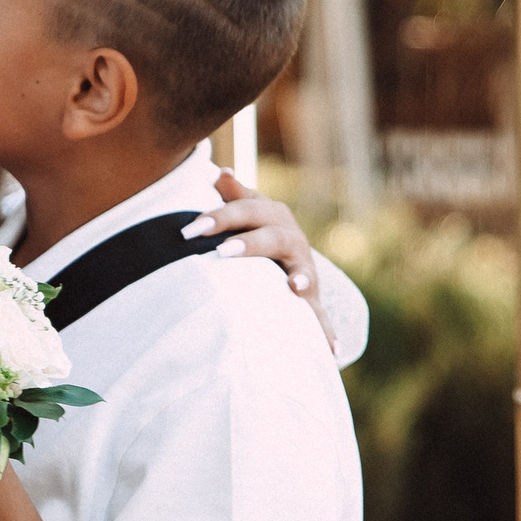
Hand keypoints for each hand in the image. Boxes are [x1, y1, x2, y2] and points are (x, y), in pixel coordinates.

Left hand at [183, 170, 335, 351]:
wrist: (288, 258)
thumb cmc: (255, 229)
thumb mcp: (246, 211)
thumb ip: (233, 194)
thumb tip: (219, 171)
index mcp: (271, 215)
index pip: (245, 211)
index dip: (219, 216)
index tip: (191, 230)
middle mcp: (291, 238)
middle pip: (271, 236)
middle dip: (247, 244)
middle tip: (220, 253)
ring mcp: (303, 267)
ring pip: (300, 270)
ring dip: (297, 279)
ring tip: (292, 287)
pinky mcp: (311, 297)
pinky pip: (319, 314)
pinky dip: (325, 330)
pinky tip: (330, 349)